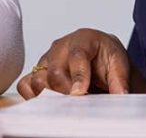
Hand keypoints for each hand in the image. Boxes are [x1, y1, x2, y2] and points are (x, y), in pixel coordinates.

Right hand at [18, 28, 139, 98]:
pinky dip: (33, 96)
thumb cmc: (106, 57)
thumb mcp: (119, 65)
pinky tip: (49, 104)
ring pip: (38, 79)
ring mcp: (47, 58)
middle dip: (66, 93)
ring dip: (50, 96)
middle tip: (79, 106)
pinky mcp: (38, 71)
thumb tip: (120, 96)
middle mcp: (61, 47)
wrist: (99, 56)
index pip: (76, 55)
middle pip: (54, 71)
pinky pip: (25, 84)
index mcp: (83, 39)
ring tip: (66, 106)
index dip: (78, 76)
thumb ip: (119, 80)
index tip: (80, 94)